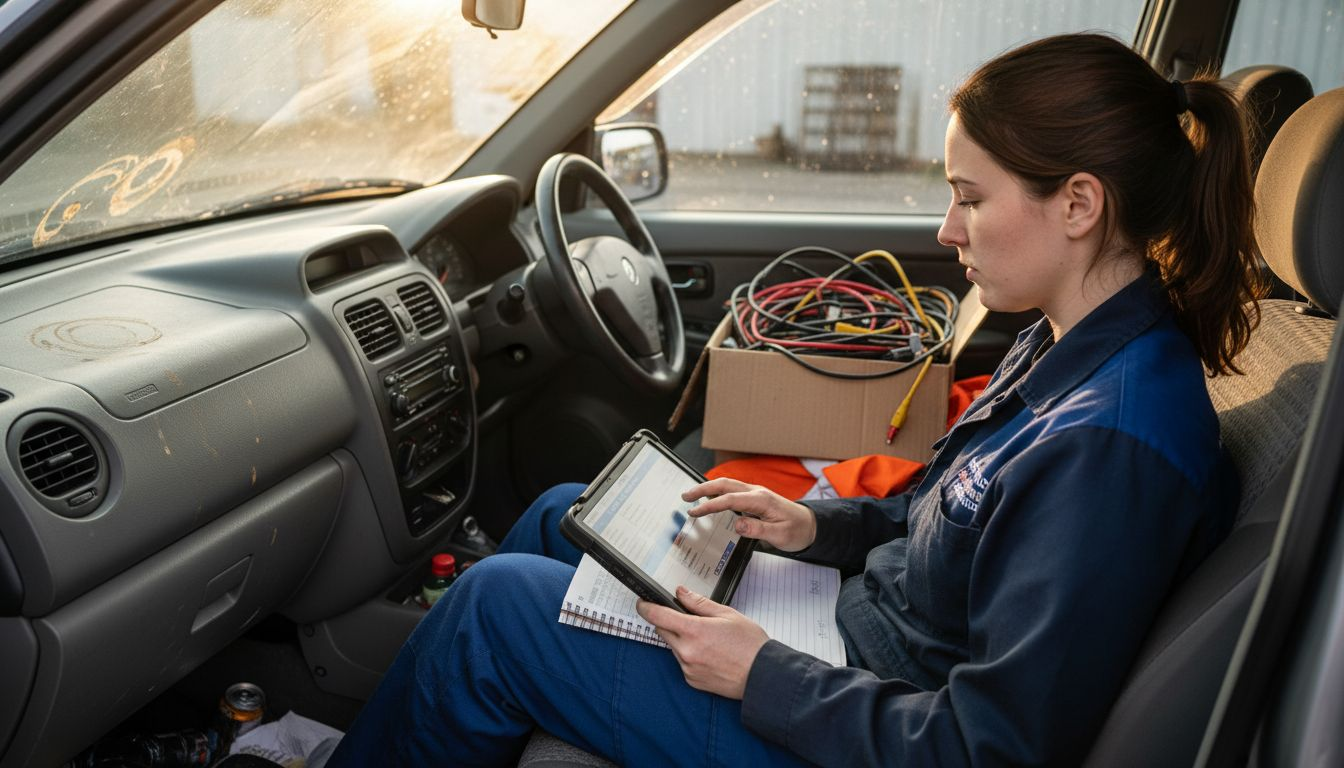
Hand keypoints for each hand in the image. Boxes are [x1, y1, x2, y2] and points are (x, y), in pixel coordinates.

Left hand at [636, 587, 768, 699]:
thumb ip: (700, 603)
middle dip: (669, 622)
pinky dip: (689, 655)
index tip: (642, 603)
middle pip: (663, 630)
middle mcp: (687, 651)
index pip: (658, 616)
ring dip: (681, 639)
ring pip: (673, 646)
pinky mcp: (691, 680)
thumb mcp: (727, 615)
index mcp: (694, 631)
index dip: (646, 607)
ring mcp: (688, 668)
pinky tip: (709, 654)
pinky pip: (682, 662)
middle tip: (690, 620)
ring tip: (707, 640)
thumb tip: (681, 593)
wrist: (762, 676)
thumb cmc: (750, 645)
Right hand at [684, 478, 816, 551]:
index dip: (710, 506)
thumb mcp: (780, 535)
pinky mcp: (755, 497)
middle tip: (685, 496)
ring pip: (727, 485)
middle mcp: (756, 492)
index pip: (729, 500)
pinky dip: (718, 491)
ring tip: (692, 495)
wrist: (810, 525)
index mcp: (761, 500)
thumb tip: (738, 524)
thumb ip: (758, 529)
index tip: (694, 512)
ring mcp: (755, 493)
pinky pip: (733, 490)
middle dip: (702, 488)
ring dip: (708, 488)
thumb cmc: (797, 530)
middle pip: (724, 485)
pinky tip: (710, 498)